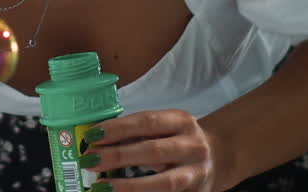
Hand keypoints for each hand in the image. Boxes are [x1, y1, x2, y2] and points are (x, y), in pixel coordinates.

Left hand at [81, 109, 219, 190]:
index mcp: (182, 122)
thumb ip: (136, 132)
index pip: (146, 122)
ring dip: (129, 186)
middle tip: (90, 161)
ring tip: (101, 187)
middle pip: (153, 151)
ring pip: (164, 183)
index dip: (117, 129)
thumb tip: (97, 141)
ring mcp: (196, 173)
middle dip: (118, 156)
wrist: (217, 158)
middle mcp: (193, 146)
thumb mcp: (164, 128)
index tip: (91, 136)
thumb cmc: (178, 140)